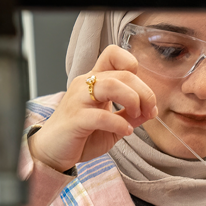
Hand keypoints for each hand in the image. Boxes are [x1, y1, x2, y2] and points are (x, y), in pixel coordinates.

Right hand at [28, 45, 157, 171]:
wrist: (52, 152)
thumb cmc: (81, 136)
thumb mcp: (113, 125)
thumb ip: (131, 116)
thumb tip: (153, 109)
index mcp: (94, 81)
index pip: (114, 54)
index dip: (133, 66)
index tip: (142, 92)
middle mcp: (85, 84)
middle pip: (123, 74)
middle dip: (144, 92)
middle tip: (148, 111)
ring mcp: (78, 100)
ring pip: (112, 85)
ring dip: (132, 100)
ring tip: (136, 116)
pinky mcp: (75, 119)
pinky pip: (101, 115)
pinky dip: (119, 123)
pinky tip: (125, 131)